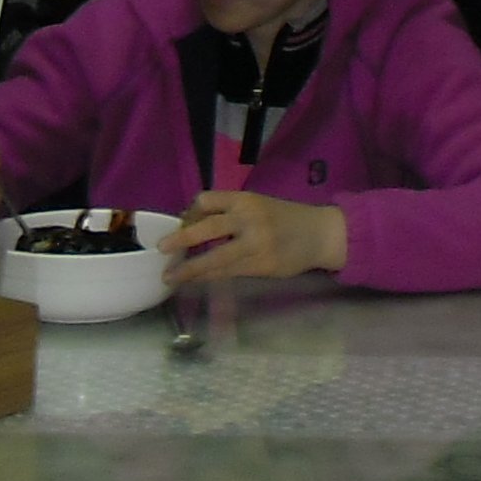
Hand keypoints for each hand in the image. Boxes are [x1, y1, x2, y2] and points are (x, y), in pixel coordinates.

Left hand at [168, 190, 345, 280]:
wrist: (319, 234)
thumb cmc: (284, 217)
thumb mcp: (258, 205)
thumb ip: (231, 214)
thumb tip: (193, 226)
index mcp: (246, 199)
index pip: (207, 200)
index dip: (189, 213)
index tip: (181, 223)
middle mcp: (249, 219)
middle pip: (207, 228)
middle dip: (181, 239)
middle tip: (162, 249)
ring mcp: (255, 244)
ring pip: (214, 258)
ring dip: (189, 269)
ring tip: (170, 277)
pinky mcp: (260, 266)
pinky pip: (227, 273)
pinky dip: (208, 276)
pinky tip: (197, 280)